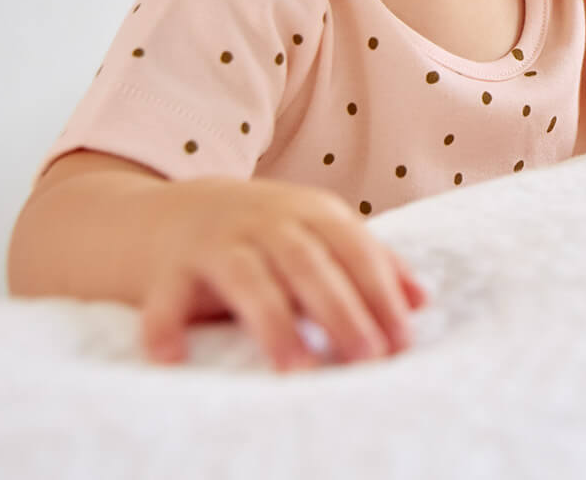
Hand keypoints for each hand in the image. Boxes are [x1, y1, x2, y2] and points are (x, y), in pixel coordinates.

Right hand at [138, 176, 429, 372]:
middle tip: (366, 358)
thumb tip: (421, 301)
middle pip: (308, 265)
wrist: (167, 214)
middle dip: (341, 311)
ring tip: (298, 371)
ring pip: (248, 280)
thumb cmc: (261, 234)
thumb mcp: (317, 233)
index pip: (354, 249)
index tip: (401, 341)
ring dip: (274, 325)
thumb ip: (368, 263)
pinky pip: (165, 300)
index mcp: (310, 213)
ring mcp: (215, 243)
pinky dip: (165, 329)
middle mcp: (264, 222)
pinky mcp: (167, 270)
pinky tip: (174, 361)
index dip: (380, 293)